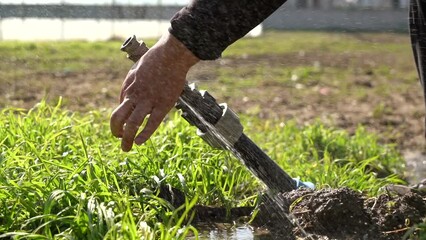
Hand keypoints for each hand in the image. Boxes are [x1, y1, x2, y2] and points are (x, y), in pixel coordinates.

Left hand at [110, 32, 198, 151]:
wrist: (171, 55)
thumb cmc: (155, 61)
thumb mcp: (135, 70)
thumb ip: (129, 85)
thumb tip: (124, 100)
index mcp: (128, 88)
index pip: (119, 109)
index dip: (119, 121)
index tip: (124, 127)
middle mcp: (135, 96)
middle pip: (118, 118)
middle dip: (116, 132)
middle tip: (119, 139)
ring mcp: (149, 101)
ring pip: (132, 124)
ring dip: (126, 138)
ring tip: (126, 148)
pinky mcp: (163, 104)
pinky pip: (152, 123)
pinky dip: (144, 135)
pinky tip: (139, 142)